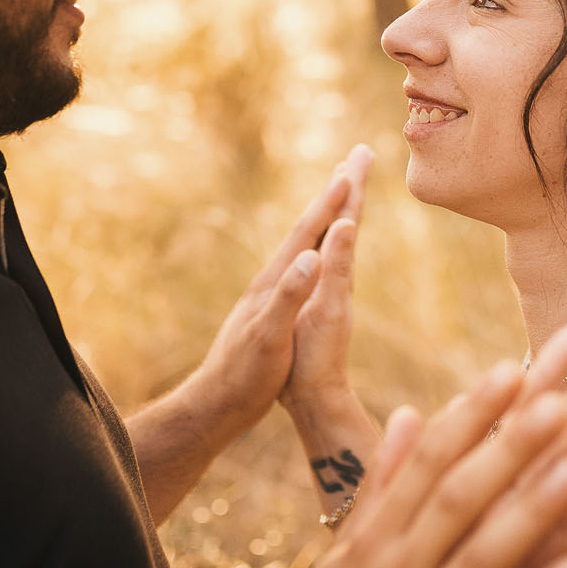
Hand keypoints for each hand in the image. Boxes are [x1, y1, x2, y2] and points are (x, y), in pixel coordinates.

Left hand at [191, 149, 372, 436]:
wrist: (216, 405)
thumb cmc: (245, 377)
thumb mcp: (269, 338)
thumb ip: (289, 296)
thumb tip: (312, 256)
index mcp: (273, 283)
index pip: (306, 234)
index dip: (329, 204)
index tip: (349, 171)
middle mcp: (270, 281)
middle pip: (304, 229)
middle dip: (329, 196)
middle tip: (350, 163)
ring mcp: (268, 295)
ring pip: (301, 246)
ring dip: (322, 218)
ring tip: (337, 196)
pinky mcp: (270, 311)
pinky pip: (299, 267)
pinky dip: (314, 249)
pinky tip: (315, 255)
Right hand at [242, 324, 566, 567]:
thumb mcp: (348, 565)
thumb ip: (383, 490)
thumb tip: (413, 412)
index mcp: (372, 544)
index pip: (427, 467)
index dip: (472, 417)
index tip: (514, 369)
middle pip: (459, 498)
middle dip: (512, 444)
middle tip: (565, 396)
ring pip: (482, 559)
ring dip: (534, 511)